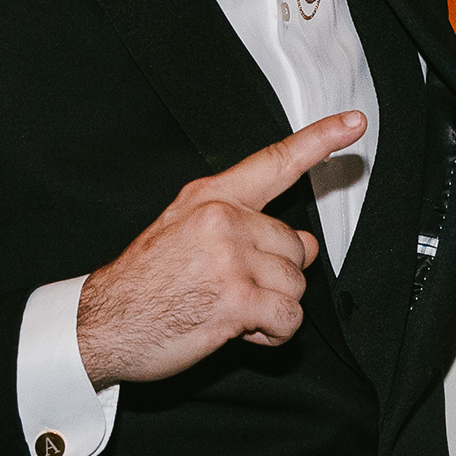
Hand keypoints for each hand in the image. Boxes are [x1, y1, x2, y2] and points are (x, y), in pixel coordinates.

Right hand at [75, 114, 361, 385]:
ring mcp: (231, 259)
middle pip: (297, 247)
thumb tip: (300, 244)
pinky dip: (273, 334)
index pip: (275, 162)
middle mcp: (223, 220)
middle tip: (236, 289)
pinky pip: (289, 318)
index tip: (355, 121)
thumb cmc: (142, 284)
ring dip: (273, 307)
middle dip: (277, 276)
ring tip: (230, 310)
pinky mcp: (236, 299)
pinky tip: (241, 330)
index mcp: (210, 197)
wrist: (100, 323)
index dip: (321, 139)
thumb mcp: (179, 230)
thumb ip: (238, 225)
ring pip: (297, 284)